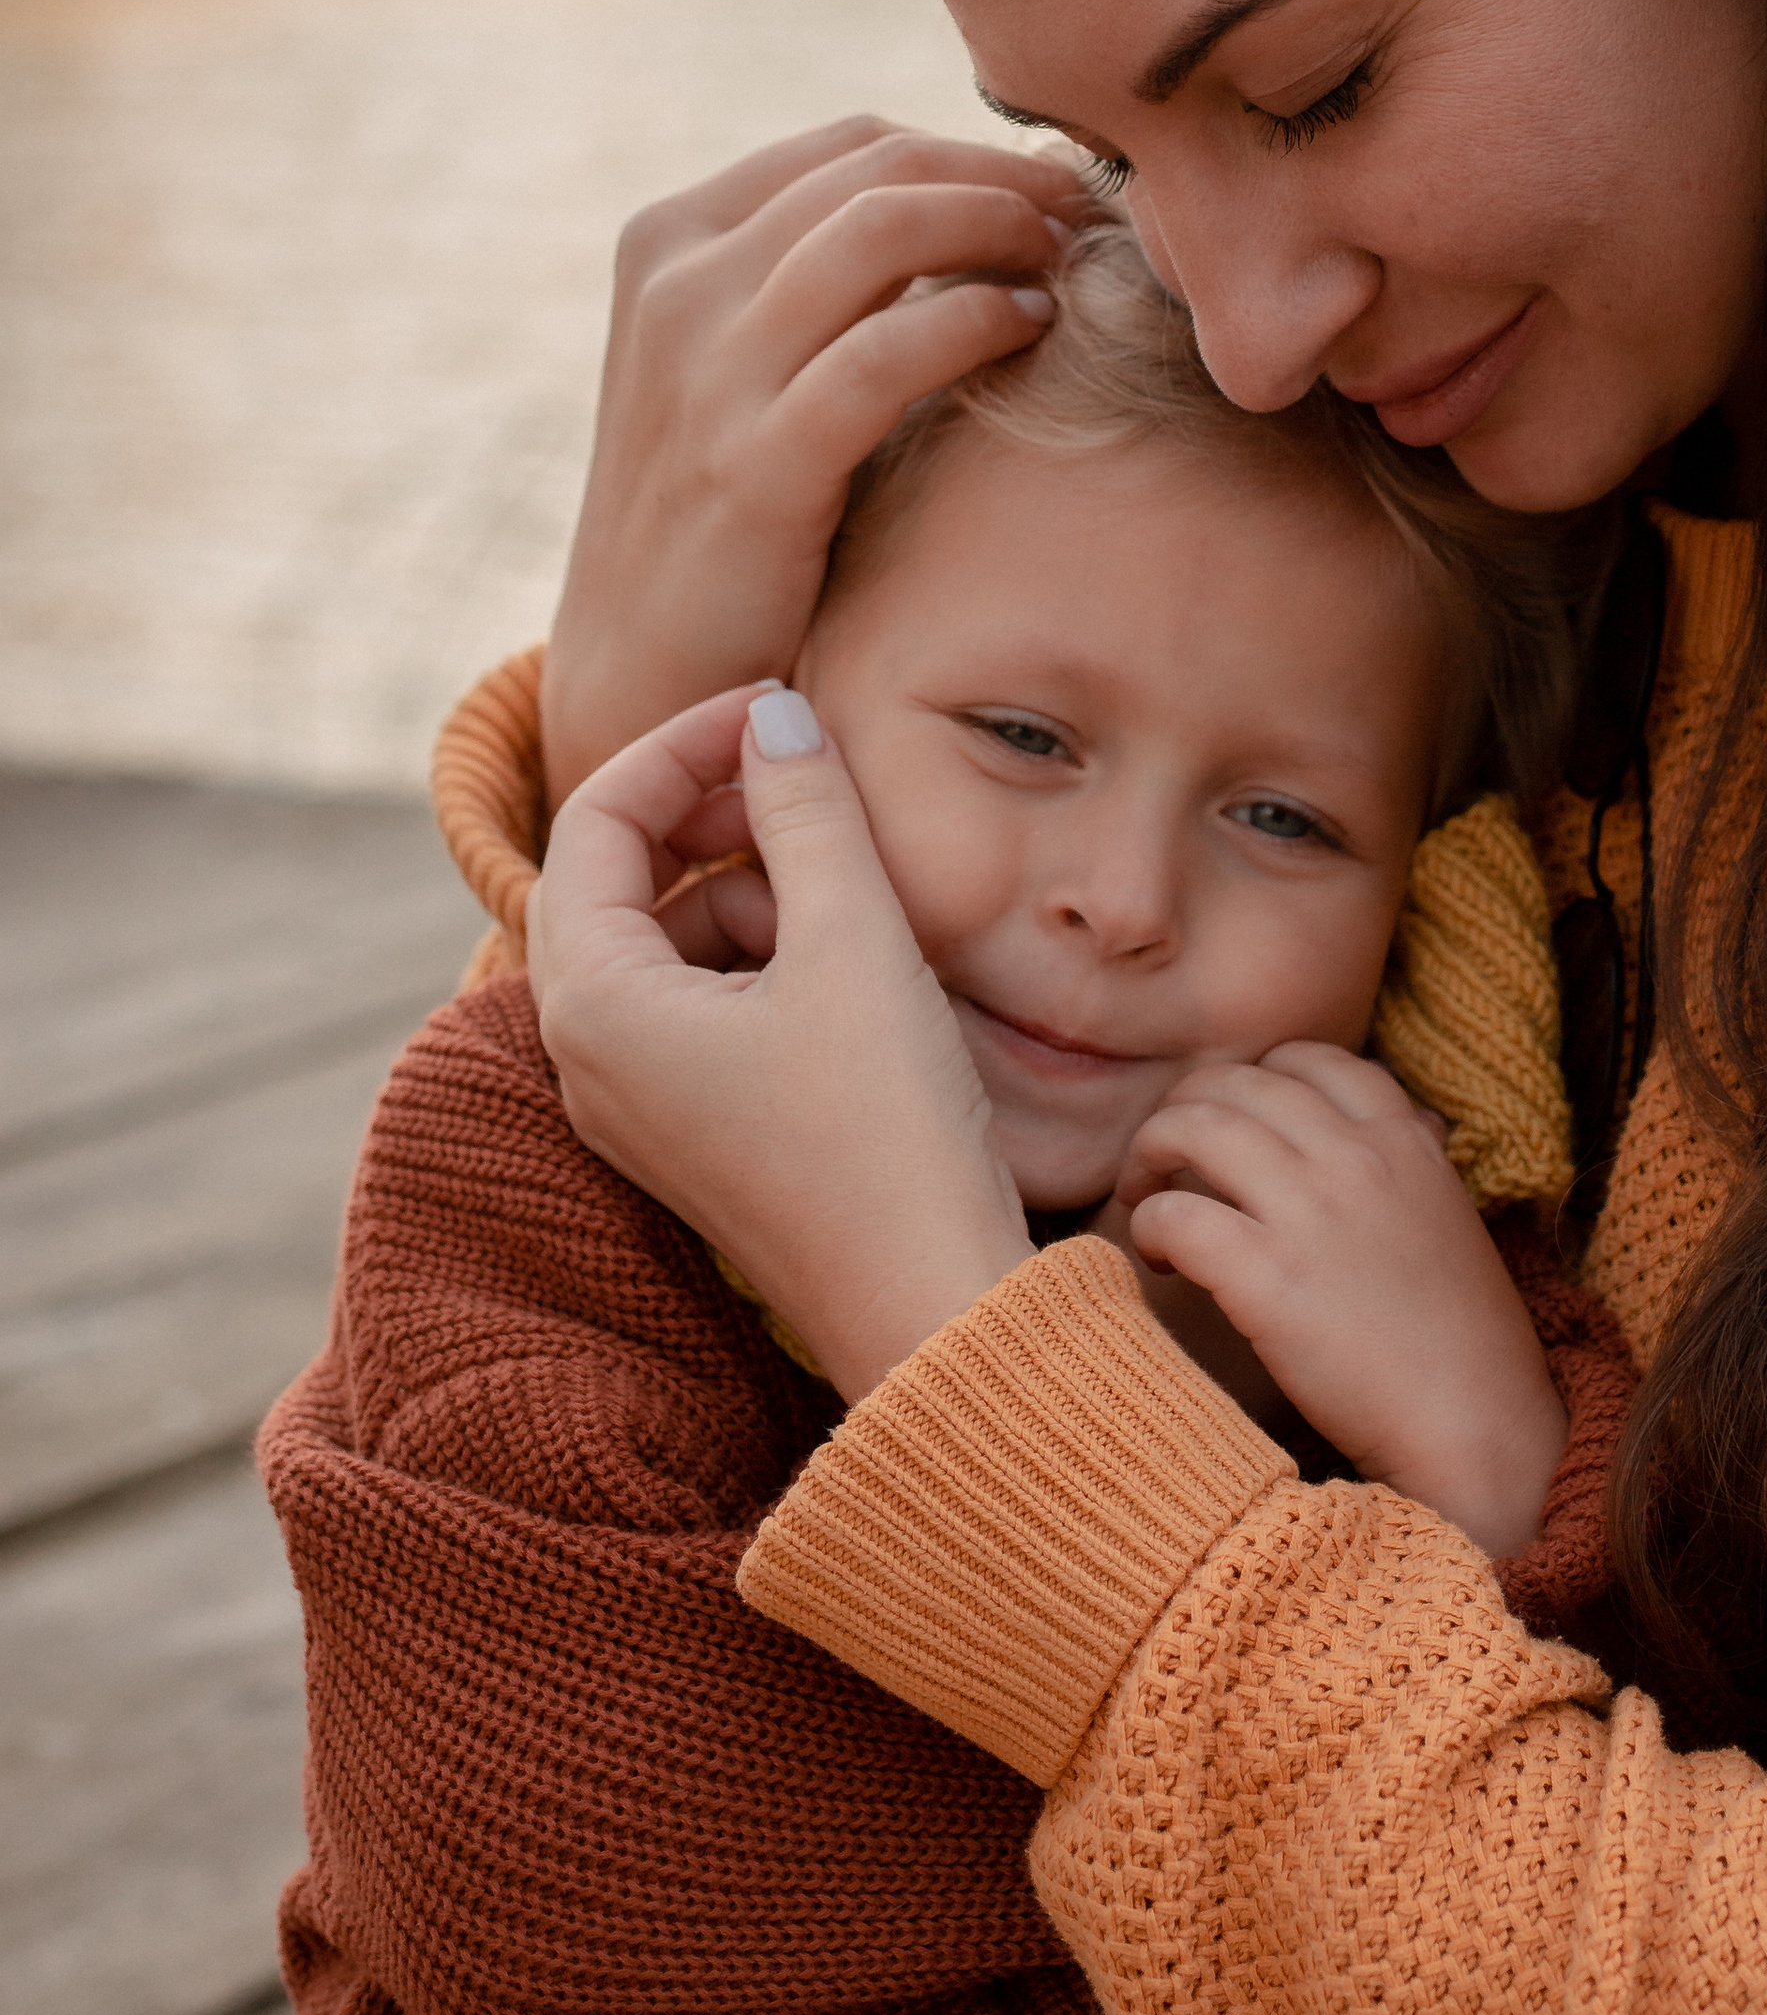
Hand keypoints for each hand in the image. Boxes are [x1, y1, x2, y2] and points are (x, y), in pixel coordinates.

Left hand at [530, 686, 1032, 1397]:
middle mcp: (587, 1056)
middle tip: (806, 774)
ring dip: (747, 883)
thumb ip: (805, 809)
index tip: (775, 707)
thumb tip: (774, 716)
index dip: (684, 742)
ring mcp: (638, 1102)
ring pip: (666, 940)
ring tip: (847, 871)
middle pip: (616, 878)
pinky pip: (701, 1003)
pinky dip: (764, 952)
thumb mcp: (854, 940)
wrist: (931, 1307)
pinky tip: (850, 950)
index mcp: (593, 1003)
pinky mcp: (696, 1131)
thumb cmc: (885, 1130)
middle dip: (709, 809)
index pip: (596, 819)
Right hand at [543, 118, 1084, 804]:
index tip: (1056, 195)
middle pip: (880, 167)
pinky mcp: (751, 464)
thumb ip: (826, 286)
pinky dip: (978, 317)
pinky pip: (887, 352)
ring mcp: (703, 370)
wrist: (642, 673)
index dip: (974, 155)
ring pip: (883, 227)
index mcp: (669, 240)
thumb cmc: (729, 513)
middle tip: (1089, 220)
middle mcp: (675, 284)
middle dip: (1007, 179)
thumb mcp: (746, 367)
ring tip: (1068, 262)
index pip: (852, 146)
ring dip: (1001, 226)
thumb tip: (986, 205)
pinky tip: (1033, 325)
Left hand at [1116, 1049, 1567, 1558]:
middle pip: (1237, 1083)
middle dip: (1185, 1108)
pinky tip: (1159, 1257)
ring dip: (1150, 1153)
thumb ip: (1415, 1161)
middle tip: (1164, 1155)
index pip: (1310, 1058)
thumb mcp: (1451, 1217)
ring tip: (1141, 1195)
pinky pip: (1176, 1215)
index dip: (1255, 1077)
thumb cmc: (1465, 1338)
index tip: (1233, 1116)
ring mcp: (1310, 1213)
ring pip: (1193, 1127)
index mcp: (1403, 1140)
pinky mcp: (1267, 1278)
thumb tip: (1405, 1122)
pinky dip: (1150, 1227)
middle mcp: (1355, 1158)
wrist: (1476, 1425)